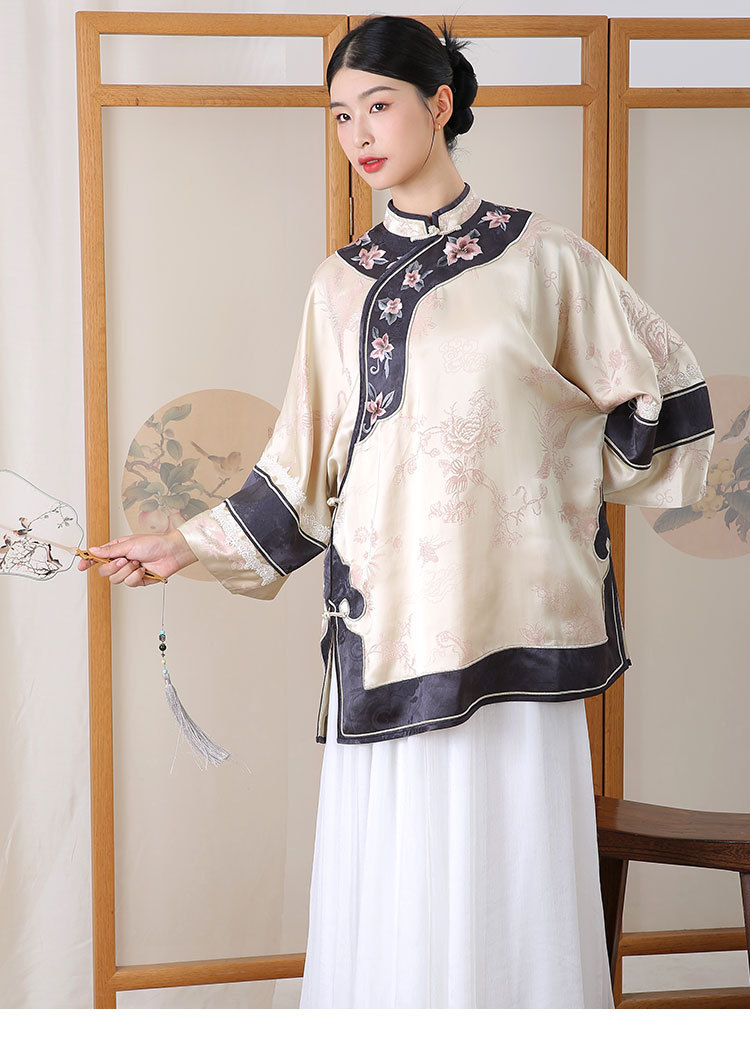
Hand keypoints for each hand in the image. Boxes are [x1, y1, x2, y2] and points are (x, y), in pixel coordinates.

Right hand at [77, 528, 197, 585]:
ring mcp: (128, 572)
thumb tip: (93, 550)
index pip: (98, 557)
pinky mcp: (137, 580)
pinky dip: (136, 576)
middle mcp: (121, 562)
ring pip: (115, 579)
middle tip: (124, 559)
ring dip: (127, 571)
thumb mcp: (128, 544)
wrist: (170, 553)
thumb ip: (109, 551)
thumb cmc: (153, 544)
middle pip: (104, 571)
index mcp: (116, 550)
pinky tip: (143, 570)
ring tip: (137, 562)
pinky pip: (129, 583)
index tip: (81, 565)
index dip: (88, 561)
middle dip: (113, 567)